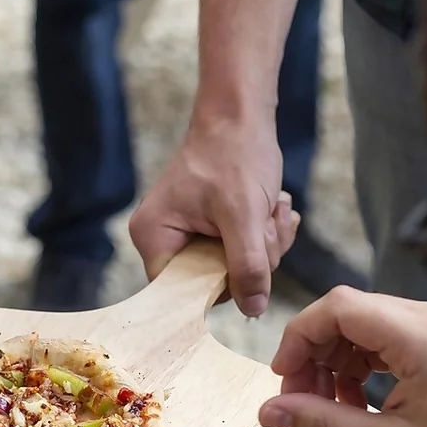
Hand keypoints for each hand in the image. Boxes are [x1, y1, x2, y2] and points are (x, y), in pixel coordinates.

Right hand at [127, 112, 296, 314]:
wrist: (241, 116)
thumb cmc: (234, 154)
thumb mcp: (245, 215)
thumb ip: (247, 265)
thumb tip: (252, 310)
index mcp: (154, 237)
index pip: (182, 293)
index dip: (221, 286)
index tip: (251, 259)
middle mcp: (162, 239)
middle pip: (211, 281)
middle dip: (252, 257)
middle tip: (268, 223)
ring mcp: (185, 234)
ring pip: (232, 267)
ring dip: (264, 243)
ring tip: (272, 207)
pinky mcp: (206, 227)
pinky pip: (238, 251)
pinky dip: (262, 234)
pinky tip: (272, 207)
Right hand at [259, 288, 426, 426]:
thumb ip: (323, 424)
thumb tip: (267, 413)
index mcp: (423, 336)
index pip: (338, 307)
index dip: (299, 338)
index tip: (283, 379)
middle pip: (347, 313)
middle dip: (313, 354)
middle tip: (298, 401)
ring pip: (362, 326)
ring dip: (333, 362)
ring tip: (328, 409)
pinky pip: (384, 339)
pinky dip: (359, 366)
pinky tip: (355, 403)